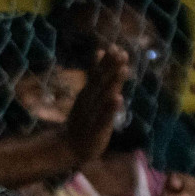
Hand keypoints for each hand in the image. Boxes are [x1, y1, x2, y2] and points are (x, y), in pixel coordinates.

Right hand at [63, 45, 129, 162]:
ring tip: (124, 70)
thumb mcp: (88, 95)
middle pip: (102, 83)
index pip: (98, 75)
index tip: (116, 48)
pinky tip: (118, 99)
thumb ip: (95, 75)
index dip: (107, 62)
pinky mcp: (97, 130)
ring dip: (113, 83)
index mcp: (89, 93)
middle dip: (112, 68)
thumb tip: (99, 51)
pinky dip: (110, 109)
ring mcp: (92, 115)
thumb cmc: (83, 119)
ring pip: (104, 97)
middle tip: (122, 54)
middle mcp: (90, 102)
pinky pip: (104, 118)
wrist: (70, 146)